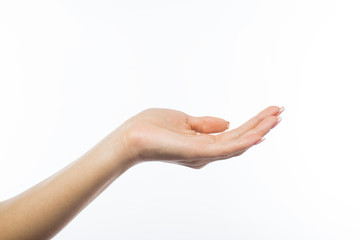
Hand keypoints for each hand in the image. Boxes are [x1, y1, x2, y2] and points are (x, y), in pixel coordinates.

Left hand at [116, 106, 283, 168]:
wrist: (130, 136)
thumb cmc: (151, 128)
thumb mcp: (183, 120)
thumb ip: (205, 124)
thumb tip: (227, 123)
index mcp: (203, 145)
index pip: (234, 134)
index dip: (252, 124)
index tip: (269, 111)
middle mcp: (206, 153)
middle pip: (240, 138)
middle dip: (261, 125)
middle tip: (280, 111)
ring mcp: (203, 154)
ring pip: (237, 143)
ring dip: (258, 130)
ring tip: (276, 117)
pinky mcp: (196, 153)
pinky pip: (224, 149)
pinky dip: (243, 142)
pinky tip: (259, 135)